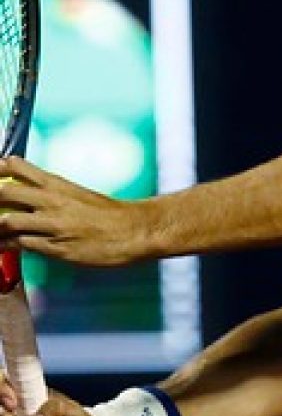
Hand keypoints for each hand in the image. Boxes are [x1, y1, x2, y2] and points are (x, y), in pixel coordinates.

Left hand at [0, 156, 142, 266]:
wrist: (134, 231)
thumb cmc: (111, 214)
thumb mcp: (79, 194)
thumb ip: (53, 193)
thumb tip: (31, 194)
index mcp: (58, 185)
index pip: (17, 168)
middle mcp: (51, 201)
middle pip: (4, 192)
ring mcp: (52, 225)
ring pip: (6, 221)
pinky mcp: (55, 247)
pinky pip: (20, 245)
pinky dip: (8, 245)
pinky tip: (4, 246)